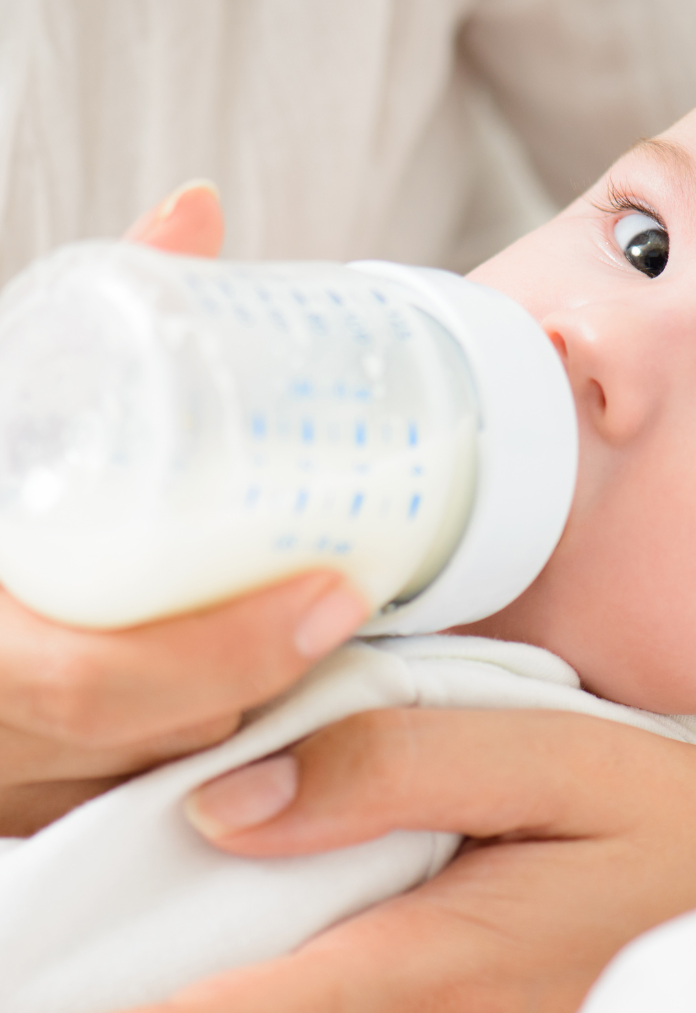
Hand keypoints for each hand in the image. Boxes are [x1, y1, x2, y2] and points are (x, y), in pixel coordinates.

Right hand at [0, 184, 367, 831]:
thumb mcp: (4, 394)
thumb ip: (95, 311)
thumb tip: (197, 205)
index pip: (86, 682)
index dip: (220, 652)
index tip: (335, 595)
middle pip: (149, 738)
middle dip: (261, 682)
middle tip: (345, 605)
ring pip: (148, 782)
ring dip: (242, 720)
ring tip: (306, 639)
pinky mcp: (17, 807)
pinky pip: (126, 804)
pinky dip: (198, 755)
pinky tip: (254, 701)